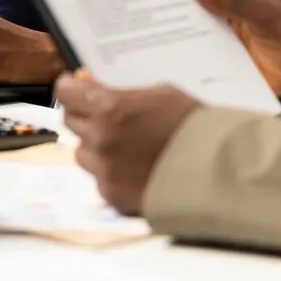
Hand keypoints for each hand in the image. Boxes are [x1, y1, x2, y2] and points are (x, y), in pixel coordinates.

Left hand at [55, 72, 200, 214]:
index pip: (66, 93)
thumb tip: (95, 89)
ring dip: (94, 146)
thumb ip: (122, 94)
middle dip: (82, 115)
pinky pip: (98, 178)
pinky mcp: (111, 194)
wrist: (214, 167)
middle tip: (99, 114)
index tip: (72, 87)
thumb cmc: (191, 125)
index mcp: (109, 107)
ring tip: (121, 145)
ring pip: (82, 153)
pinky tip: (131, 168)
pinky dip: (109, 171)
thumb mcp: (158, 93)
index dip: (68, 88)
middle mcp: (99, 138)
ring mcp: (103, 169)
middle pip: (70, 122)